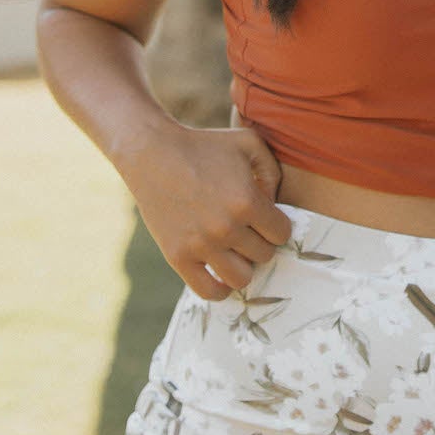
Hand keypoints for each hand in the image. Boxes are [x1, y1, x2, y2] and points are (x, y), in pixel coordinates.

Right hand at [117, 120, 289, 302]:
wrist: (152, 153)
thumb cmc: (204, 146)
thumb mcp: (248, 143)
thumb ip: (273, 171)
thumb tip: (276, 207)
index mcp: (247, 201)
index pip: (282, 234)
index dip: (276, 225)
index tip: (263, 218)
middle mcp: (226, 227)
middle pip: (264, 255)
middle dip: (259, 242)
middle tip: (246, 230)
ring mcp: (201, 245)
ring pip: (242, 279)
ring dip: (243, 266)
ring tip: (235, 251)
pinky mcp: (178, 257)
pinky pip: (209, 291)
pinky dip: (220, 289)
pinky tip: (220, 274)